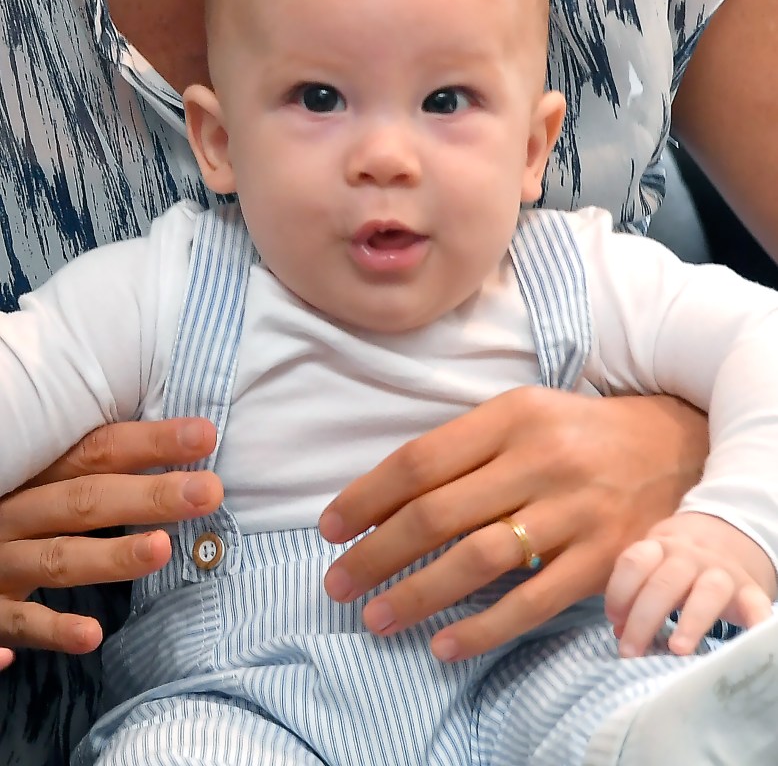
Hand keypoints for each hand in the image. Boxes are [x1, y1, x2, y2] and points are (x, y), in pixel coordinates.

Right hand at [0, 417, 221, 667]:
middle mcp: (16, 511)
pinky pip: (18, 623)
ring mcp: (0, 560)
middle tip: (208, 491)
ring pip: (57, 558)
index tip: (205, 436)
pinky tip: (90, 636)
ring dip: (109, 556)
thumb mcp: (50, 482)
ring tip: (161, 551)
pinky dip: (50, 630)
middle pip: (85, 500)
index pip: (99, 450)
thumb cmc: (21, 511)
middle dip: (149, 496)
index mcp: (38, 472)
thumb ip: (103, 469)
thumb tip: (192, 446)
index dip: (153, 442)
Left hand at [319, 388, 707, 660]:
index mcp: (512, 416)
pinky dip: (483, 628)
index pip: (421, 461)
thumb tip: (385, 500)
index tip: (330, 528)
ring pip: (478, 559)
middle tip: (337, 582)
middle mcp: (542, 459)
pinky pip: (533, 602)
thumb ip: (461, 449)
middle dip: (376, 552)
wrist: (670, 446)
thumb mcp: (520, 414)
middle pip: (439, 513)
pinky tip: (443, 643)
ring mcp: (575, 512)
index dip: (367, 497)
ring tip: (376, 616)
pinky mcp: (605, 558)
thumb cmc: (574, 432)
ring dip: (418, 593)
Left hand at [605, 512, 775, 657]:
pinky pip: (756, 603)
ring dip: (691, 621)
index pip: (635, 561)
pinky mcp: (749, 590)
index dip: (620, 591)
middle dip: (644, 618)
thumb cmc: (676, 564)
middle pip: (665, 582)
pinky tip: (751, 639)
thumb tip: (619, 630)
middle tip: (630, 651)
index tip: (613, 620)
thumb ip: (635, 594)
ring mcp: (722, 572)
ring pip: (708, 591)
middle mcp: (690, 556)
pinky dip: (756, 620)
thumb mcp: (653, 567)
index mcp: (659, 548)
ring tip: (677, 649)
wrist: (723, 537)